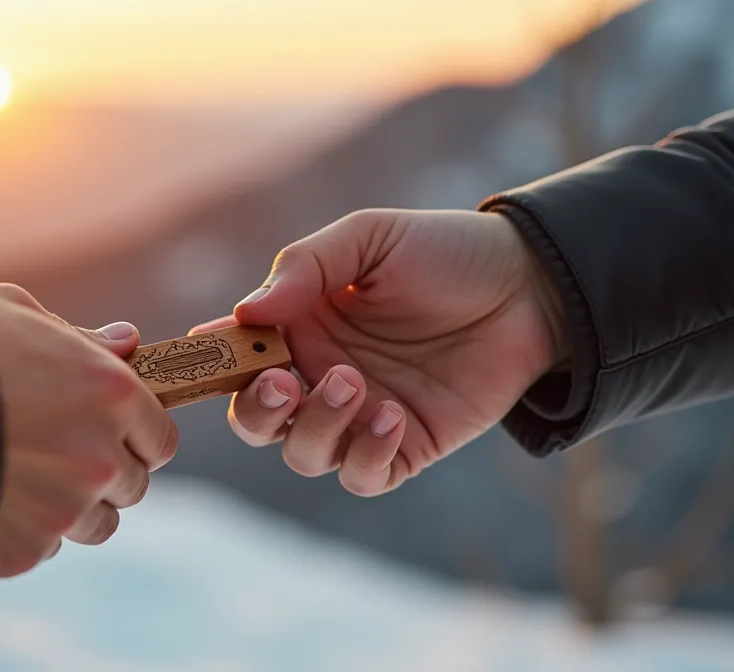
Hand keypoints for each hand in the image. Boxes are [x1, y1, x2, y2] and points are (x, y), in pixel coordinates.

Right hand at [0, 282, 177, 576]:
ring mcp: (64, 510)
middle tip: (54, 451)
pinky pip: (44, 549)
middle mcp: (100, 457)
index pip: (159, 439)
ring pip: (94, 525)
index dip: (136, 436)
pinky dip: (24, 530)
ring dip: (70, 506)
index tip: (109, 432)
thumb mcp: (17, 313)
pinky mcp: (24, 550)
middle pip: (132, 486)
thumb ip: (80, 337)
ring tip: (18, 476)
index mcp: (111, 394)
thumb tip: (126, 342)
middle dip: (104, 471)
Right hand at [192, 209, 564, 495]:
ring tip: (353, 383)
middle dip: (254, 410)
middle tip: (279, 383)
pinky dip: (364, 455)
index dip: (211, 361)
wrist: (531, 285)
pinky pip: (363, 475)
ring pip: (304, 453)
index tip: (202, 354)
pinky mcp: (405, 447)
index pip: (236, 355)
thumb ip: (304, 267)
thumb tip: (245, 313)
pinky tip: (390, 415)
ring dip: (315, 426)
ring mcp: (360, 416)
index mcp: (299, 327)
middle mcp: (319, 376)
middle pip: (256, 420)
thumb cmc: (444, 252)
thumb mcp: (369, 240)